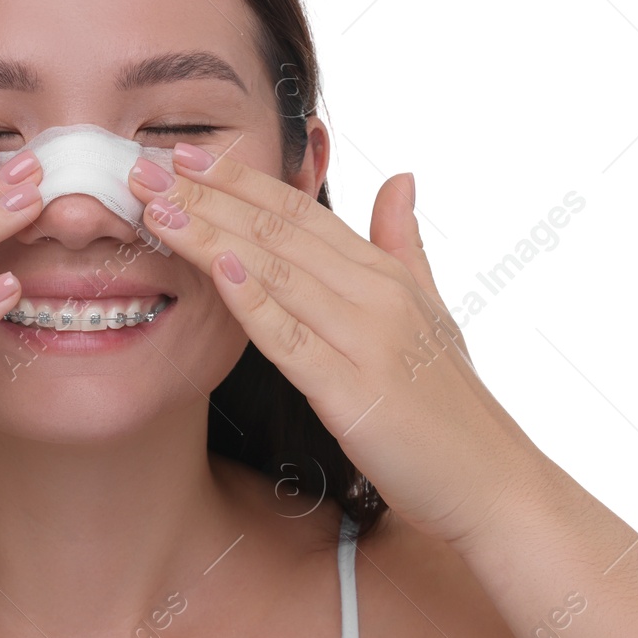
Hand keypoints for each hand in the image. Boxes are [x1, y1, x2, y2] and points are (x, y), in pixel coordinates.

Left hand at [129, 143, 543, 547]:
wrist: (493, 482)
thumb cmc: (453, 404)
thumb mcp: (431, 310)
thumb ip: (405, 244)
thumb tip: (400, 178)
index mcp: (385, 274)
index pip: (300, 211)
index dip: (240, 180)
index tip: (186, 155)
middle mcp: (376, 294)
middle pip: (278, 231)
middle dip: (207, 196)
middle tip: (144, 166)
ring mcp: (367, 340)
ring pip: (277, 272)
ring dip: (212, 235)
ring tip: (157, 208)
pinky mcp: (355, 391)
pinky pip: (294, 339)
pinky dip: (255, 301)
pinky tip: (217, 270)